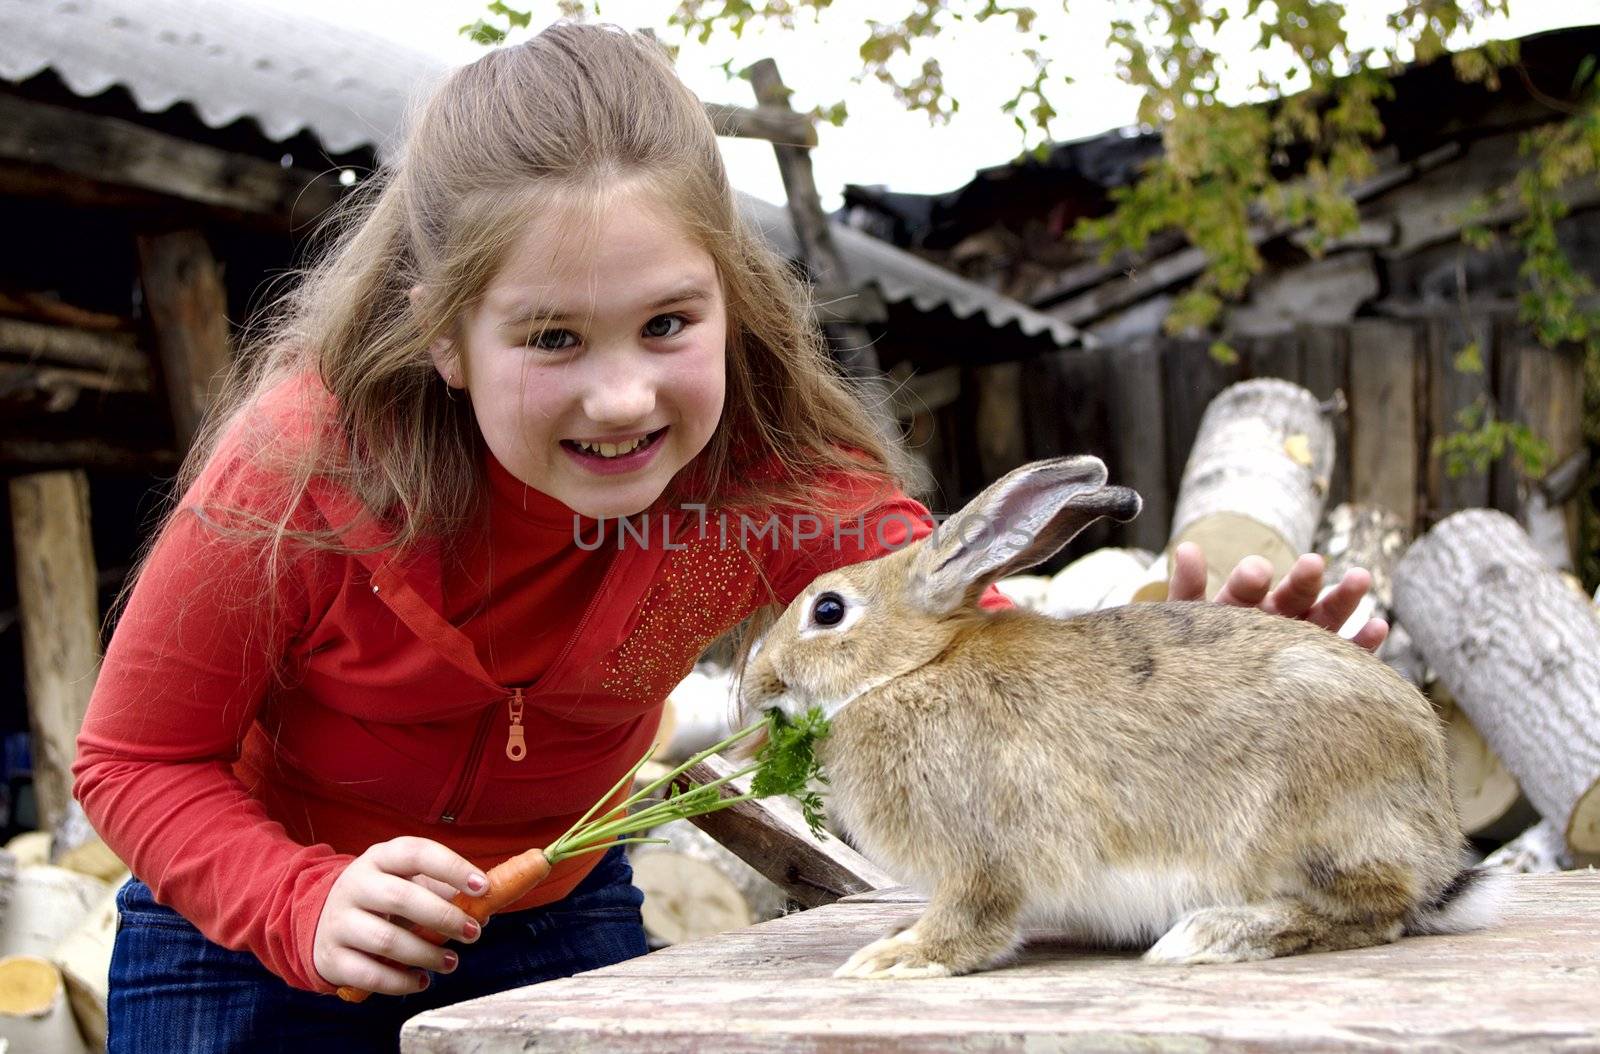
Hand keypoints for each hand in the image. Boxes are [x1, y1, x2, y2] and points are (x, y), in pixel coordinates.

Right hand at [313, 836, 487, 994]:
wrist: (321, 921)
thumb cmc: (382, 899)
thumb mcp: (406, 882)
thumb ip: (443, 891)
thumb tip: (482, 912)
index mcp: (379, 858)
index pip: (417, 853)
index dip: (453, 868)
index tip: (483, 888)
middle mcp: (355, 885)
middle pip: (402, 898)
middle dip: (445, 917)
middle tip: (473, 932)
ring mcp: (338, 922)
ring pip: (388, 941)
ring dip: (427, 954)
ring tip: (451, 962)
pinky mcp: (331, 958)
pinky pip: (371, 975)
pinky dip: (401, 982)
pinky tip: (421, 981)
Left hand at [1167, 541, 1387, 652]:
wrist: (1205, 710)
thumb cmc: (1191, 662)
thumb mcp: (1184, 626)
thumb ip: (1188, 590)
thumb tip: (1186, 548)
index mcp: (1238, 606)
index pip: (1246, 588)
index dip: (1251, 580)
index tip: (1257, 573)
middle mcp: (1273, 620)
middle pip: (1291, 595)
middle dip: (1302, 580)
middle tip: (1312, 564)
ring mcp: (1299, 642)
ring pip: (1323, 618)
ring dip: (1342, 599)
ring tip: (1360, 578)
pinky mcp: (1320, 671)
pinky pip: (1343, 657)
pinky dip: (1361, 643)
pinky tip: (1377, 627)